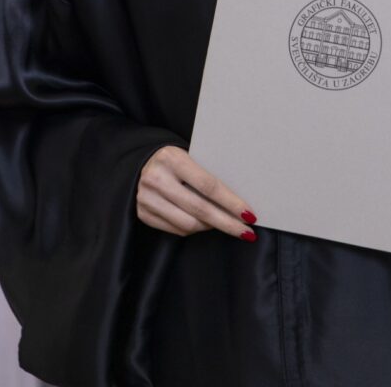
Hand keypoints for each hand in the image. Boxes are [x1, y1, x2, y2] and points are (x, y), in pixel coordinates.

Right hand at [136, 145, 258, 239]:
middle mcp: (157, 179)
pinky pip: (177, 230)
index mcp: (172, 159)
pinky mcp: (143, 214)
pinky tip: (205, 225)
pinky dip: (195, 229)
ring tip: (226, 225)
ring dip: (212, 227)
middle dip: (227, 223)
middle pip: (200, 209)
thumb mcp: (189, 156)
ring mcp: (147, 199)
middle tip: (247, 232)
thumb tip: (239, 200)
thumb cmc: (175, 160)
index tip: (249, 214)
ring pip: (189, 224)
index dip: (231, 202)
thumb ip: (206, 173)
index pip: (208, 185)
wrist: (140, 163)